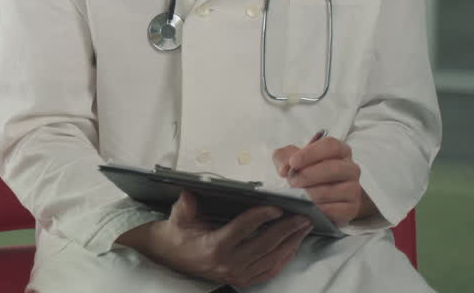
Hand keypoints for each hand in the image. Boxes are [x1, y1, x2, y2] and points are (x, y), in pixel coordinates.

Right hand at [116, 192, 310, 287]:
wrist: (170, 256)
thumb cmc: (177, 233)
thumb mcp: (178, 216)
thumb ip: (185, 205)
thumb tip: (190, 193)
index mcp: (215, 246)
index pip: (244, 228)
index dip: (262, 216)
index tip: (278, 207)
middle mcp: (228, 263)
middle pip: (265, 244)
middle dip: (287, 230)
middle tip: (303, 217)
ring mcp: (236, 274)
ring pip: (271, 259)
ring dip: (290, 243)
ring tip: (303, 228)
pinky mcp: (241, 280)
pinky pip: (269, 271)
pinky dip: (283, 259)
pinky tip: (293, 247)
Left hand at [273, 136, 374, 225]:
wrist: (319, 197)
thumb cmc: (306, 173)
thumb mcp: (292, 159)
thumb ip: (283, 157)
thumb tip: (284, 169)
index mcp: (340, 151)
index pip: (331, 145)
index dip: (311, 153)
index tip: (293, 162)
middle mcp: (351, 168)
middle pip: (333, 168)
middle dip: (308, 175)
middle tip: (292, 181)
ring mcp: (354, 189)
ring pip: (332, 190)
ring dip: (310, 193)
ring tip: (296, 195)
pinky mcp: (352, 208)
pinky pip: (335, 209)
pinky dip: (318, 209)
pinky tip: (307, 207)